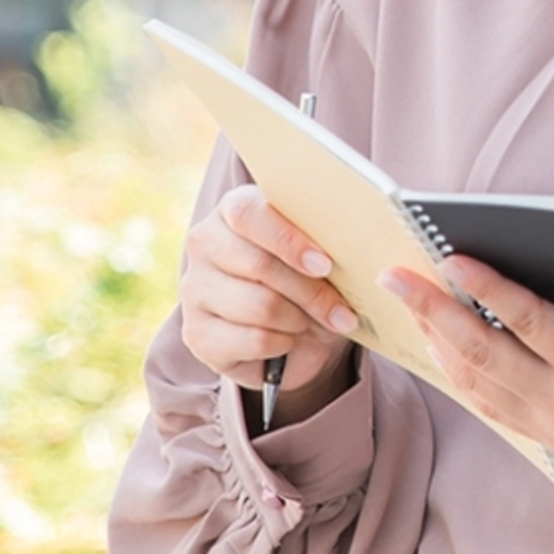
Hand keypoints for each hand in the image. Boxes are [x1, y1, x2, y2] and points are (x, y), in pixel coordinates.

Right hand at [174, 185, 358, 430]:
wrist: (295, 336)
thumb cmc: (309, 281)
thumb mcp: (322, 256)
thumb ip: (329, 241)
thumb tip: (359, 249)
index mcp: (233, 209)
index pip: (248, 213)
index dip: (289, 239)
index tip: (325, 265)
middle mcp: (205, 243)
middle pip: (260, 264)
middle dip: (310, 291)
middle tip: (340, 310)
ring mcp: (194, 288)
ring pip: (260, 305)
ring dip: (298, 319)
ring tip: (307, 321)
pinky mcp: (195, 332)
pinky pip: (253, 339)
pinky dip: (282, 343)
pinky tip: (286, 339)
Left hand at [385, 259, 553, 553]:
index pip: (537, 328)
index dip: (494, 292)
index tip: (455, 260)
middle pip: (485, 352)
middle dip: (436, 311)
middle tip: (393, 274)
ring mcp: (551, 425)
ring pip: (477, 379)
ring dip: (435, 338)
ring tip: (403, 300)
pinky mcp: (549, 439)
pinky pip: (489, 405)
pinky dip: (455, 375)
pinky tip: (438, 351)